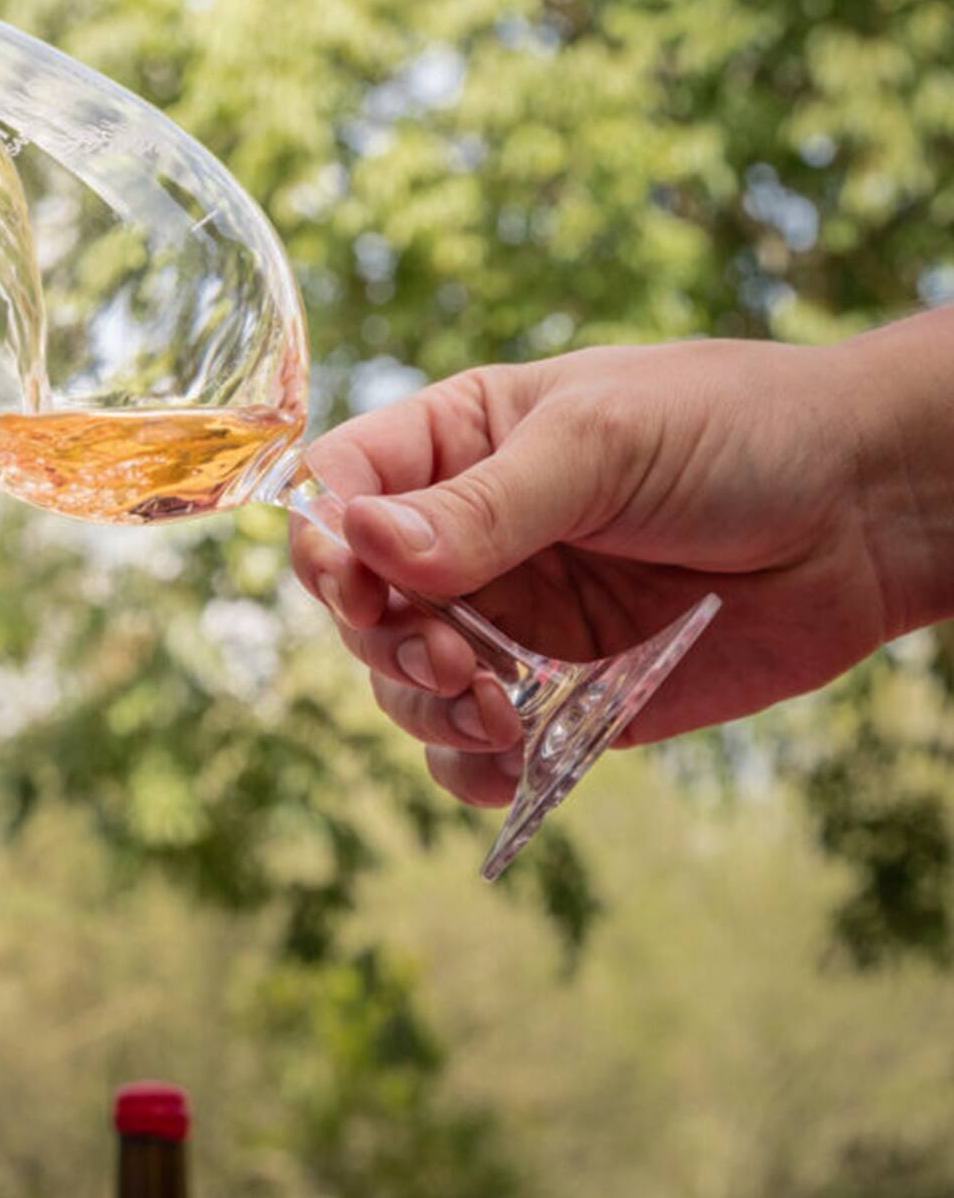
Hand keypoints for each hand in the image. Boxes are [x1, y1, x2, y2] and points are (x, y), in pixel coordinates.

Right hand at [290, 321, 953, 809]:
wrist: (868, 508)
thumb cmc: (734, 430)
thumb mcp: (601, 443)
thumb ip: (486, 503)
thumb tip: (365, 544)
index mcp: (459, 442)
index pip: (342, 488)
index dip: (328, 542)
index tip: (362, 586)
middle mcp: (469, 534)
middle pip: (358, 600)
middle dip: (384, 640)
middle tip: (454, 661)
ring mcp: (514, 617)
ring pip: (405, 683)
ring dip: (424, 709)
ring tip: (493, 709)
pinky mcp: (567, 694)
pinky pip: (477, 748)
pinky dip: (470, 767)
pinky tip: (508, 757)